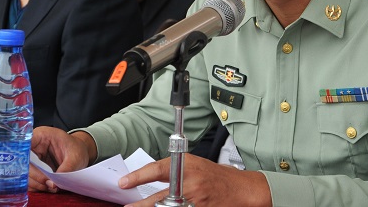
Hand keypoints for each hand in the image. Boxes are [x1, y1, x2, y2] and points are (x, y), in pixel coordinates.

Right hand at [28, 126, 95, 192]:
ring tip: (52, 186)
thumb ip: (66, 168)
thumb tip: (53, 183)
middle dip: (35, 176)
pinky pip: (28, 181)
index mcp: (41, 135)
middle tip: (49, 183)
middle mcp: (32, 147)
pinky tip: (49, 187)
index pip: (24, 144)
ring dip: (37, 184)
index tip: (33, 170)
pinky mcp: (32, 170)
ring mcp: (30, 159)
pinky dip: (37, 187)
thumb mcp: (76, 157)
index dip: (23, 157)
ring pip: (24, 174)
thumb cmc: (76, 150)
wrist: (79, 155)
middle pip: (23, 163)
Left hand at [119, 154, 271, 206]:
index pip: (157, 169)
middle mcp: (190, 182)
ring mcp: (195, 199)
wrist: (244, 190)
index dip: (138, 177)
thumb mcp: (196, 166)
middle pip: (156, 197)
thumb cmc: (220, 177)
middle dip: (140, 205)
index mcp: (188, 165)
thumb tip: (152, 178)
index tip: (124, 183)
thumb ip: (176, 171)